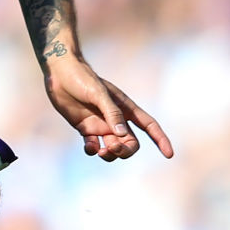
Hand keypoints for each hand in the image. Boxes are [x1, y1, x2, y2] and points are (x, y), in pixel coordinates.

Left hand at [42, 52, 173, 161]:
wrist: (60, 74)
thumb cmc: (82, 79)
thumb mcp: (99, 94)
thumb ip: (111, 113)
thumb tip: (122, 134)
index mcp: (126, 108)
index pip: (149, 126)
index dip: (160, 139)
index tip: (169, 154)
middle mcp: (115, 119)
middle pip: (130, 143)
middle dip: (126, 150)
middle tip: (113, 147)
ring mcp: (100, 125)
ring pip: (113, 148)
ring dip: (111, 154)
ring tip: (101, 151)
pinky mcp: (85, 129)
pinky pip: (93, 147)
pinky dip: (93, 151)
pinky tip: (90, 147)